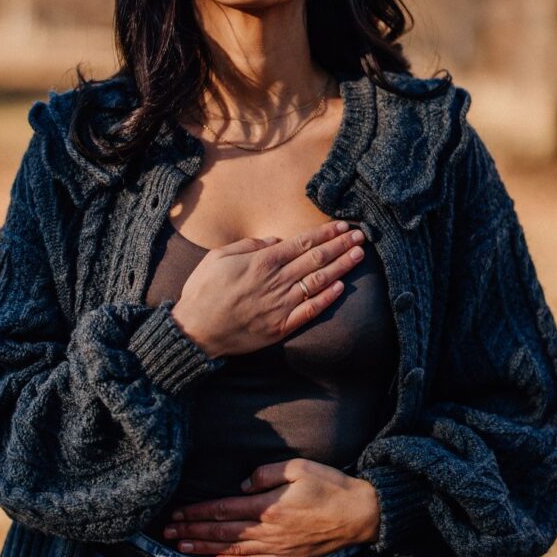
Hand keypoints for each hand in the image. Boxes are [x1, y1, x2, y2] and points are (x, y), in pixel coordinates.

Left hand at [161, 458, 380, 556]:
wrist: (361, 515)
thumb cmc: (331, 486)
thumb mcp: (299, 467)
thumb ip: (266, 474)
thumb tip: (241, 486)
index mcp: (269, 507)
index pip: (223, 510)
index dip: (198, 513)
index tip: (177, 513)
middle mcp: (269, 531)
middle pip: (222, 532)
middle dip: (192, 531)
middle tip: (168, 531)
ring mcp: (278, 548)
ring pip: (232, 550)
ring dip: (204, 548)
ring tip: (181, 547)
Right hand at [171, 220, 366, 359]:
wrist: (195, 331)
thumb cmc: (203, 291)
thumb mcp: (218, 256)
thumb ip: (249, 245)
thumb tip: (276, 241)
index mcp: (261, 261)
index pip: (302, 243)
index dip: (325, 233)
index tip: (343, 226)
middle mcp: (276, 281)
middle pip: (316, 259)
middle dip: (341, 245)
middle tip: (361, 236)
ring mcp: (281, 305)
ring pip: (318, 281)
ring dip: (341, 267)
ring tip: (359, 255)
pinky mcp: (281, 326)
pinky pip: (310, 311)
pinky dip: (327, 298)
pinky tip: (341, 288)